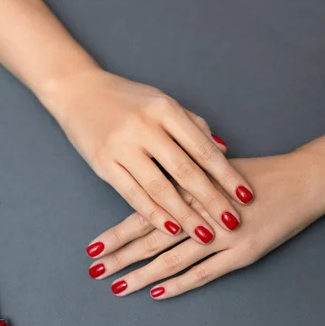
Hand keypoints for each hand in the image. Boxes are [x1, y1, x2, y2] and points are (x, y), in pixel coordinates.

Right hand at [46, 68, 253, 245]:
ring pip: (160, 187)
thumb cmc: (126, 99)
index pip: (203, 149)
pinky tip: (170, 229)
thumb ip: (193, 125)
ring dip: (185, 215)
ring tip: (205, 235)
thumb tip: (224, 150)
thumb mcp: (162, 102)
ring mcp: (122, 147)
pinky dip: (153, 214)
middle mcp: (145, 127)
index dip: (227, 175)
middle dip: (212, 200)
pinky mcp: (103, 164)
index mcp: (165, 109)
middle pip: (186, 171)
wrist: (78, 90)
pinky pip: (133, 195)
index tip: (246, 196)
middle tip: (232, 223)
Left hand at [86, 136, 324, 297]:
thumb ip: (184, 184)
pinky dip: (179, 284)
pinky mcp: (240, 254)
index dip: (116, 234)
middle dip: (119, 257)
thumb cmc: (258, 175)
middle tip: (95, 271)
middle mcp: (200, 213)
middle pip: (150, 240)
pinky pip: (203, 274)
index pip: (143, 215)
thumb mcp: (214, 170)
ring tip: (119, 286)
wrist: (300, 181)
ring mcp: (220, 237)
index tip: (93, 246)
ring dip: (142, 275)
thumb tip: (155, 193)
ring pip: (171, 260)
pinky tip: (159, 293)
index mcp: (190, 190)